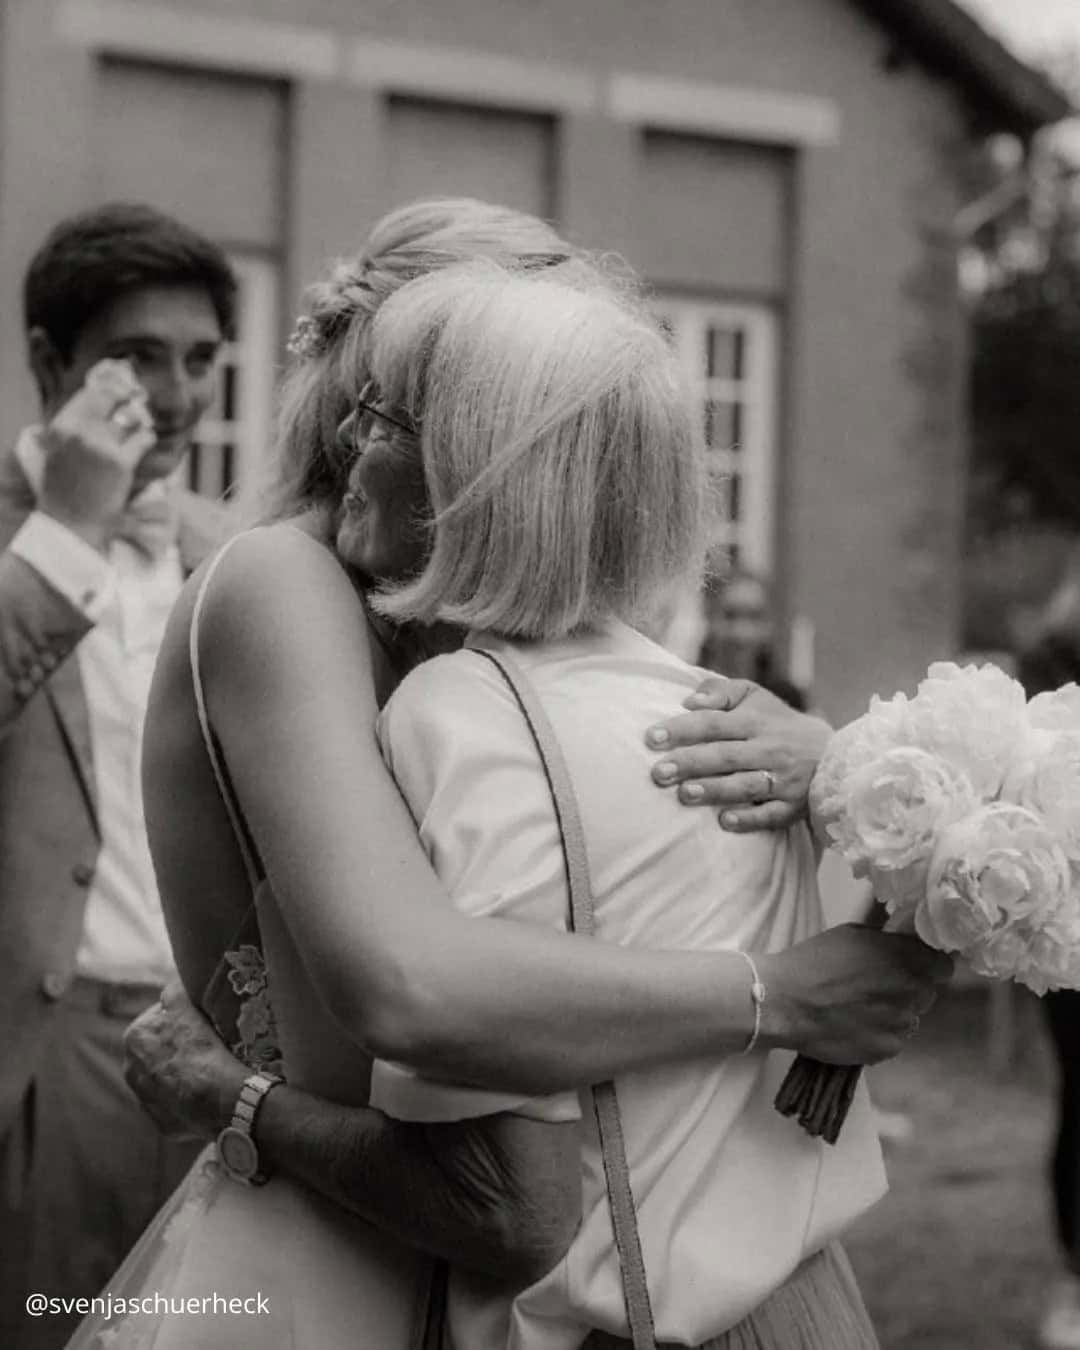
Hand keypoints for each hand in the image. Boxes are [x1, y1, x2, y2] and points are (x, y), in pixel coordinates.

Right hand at [39, 359, 154, 551]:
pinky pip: (142, 438)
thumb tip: (101, 398)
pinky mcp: (119, 462)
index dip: (110, 385)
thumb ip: (77, 427)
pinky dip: (147, 439)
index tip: (124, 385)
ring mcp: (99, 445)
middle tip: (138, 397)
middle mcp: (78, 431)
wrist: (71, 526)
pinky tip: (143, 444)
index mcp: (61, 426)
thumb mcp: (60, 452)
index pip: (90, 392)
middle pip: (111, 395)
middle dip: (128, 394)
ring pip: (130, 416)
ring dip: (140, 421)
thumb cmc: (67, 491)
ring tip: (140, 428)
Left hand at [124, 981, 246, 1140]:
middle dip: (178, 1046)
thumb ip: (174, 991)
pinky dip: (189, 1097)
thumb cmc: (202, 1047)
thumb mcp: (186, 1006)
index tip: (200, 1021)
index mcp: (134, 1038)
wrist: (217, 1096)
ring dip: (182, 1072)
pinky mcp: (162, 1122)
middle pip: (159, 1049)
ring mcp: (145, 1099)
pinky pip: (177, 1103)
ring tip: (209, 1068)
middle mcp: (130, 1069)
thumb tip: (173, 983)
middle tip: (206, 1043)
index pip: (158, 1019)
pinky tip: (207, 1090)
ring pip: (167, 1076)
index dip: (181, 1018)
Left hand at [645, 676, 831, 830]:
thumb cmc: (778, 723)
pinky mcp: (793, 806)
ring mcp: (782, 779)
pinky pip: (771, 814)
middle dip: (690, 763)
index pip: (714, 723)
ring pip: (746, 785)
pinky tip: (725, 821)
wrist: (833, 755)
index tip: (651, 738)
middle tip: (657, 772)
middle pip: (725, 755)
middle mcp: (769, 749)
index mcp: (755, 721)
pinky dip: (750, 819)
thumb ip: (722, 692)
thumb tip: (689, 700)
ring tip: (684, 794)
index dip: (682, 730)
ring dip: (715, 790)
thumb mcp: (755, 697)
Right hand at [757, 923, 953, 1065]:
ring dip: (894, 1012)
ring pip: (910, 1017)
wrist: (785, 1002)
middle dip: (909, 988)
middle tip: (878, 985)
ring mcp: (901, 1023)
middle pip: (927, 992)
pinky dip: (880, 1034)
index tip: (913, 965)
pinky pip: (894, 1039)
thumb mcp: (854, 934)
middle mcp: (911, 991)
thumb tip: (907, 943)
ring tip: (861, 1008)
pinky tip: (855, 1025)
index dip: (929, 964)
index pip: (944, 965)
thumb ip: (888, 942)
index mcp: (906, 958)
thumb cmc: (815, 961)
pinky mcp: (887, 1049)